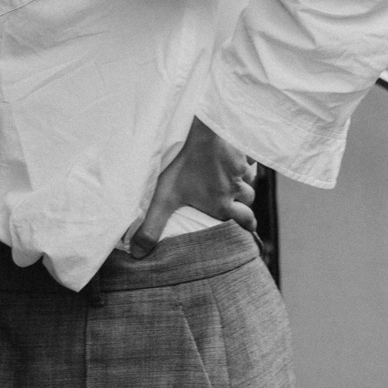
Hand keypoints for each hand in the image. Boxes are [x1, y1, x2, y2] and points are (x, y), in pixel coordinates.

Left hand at [129, 117, 255, 255]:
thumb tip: (138, 254)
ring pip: (248, 180)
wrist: (207, 133)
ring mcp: (240, 170)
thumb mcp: (164, 197)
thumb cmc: (185, 165)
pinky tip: (231, 155)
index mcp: (221, 205)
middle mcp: (235, 190)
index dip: (247, 225)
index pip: (245, 221)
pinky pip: (248, 159)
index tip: (247, 227)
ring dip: (241, 180)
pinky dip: (242, 160)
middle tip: (240, 202)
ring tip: (229, 177)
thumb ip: (152, 225)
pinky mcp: (242, 150)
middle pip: (249, 200)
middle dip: (245, 203)